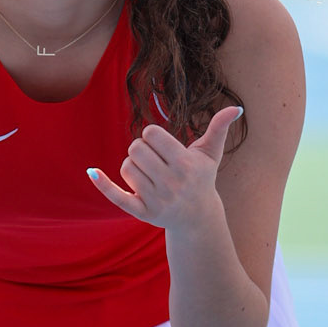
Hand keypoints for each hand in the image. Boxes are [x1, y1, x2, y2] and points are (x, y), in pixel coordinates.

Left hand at [87, 107, 241, 229]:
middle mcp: (171, 183)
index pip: (151, 134)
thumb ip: (219, 128)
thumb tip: (235, 108)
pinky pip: (117, 196)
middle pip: (136, 149)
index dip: (152, 136)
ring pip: (126, 167)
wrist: (197, 218)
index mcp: (185, 164)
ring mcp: (156, 200)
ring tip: (147, 173)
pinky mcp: (142, 212)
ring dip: (133, 166)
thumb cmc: (202, 178)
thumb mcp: (210, 154)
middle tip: (153, 159)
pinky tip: (92, 171)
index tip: (161, 146)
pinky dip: (103, 184)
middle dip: (141, 149)